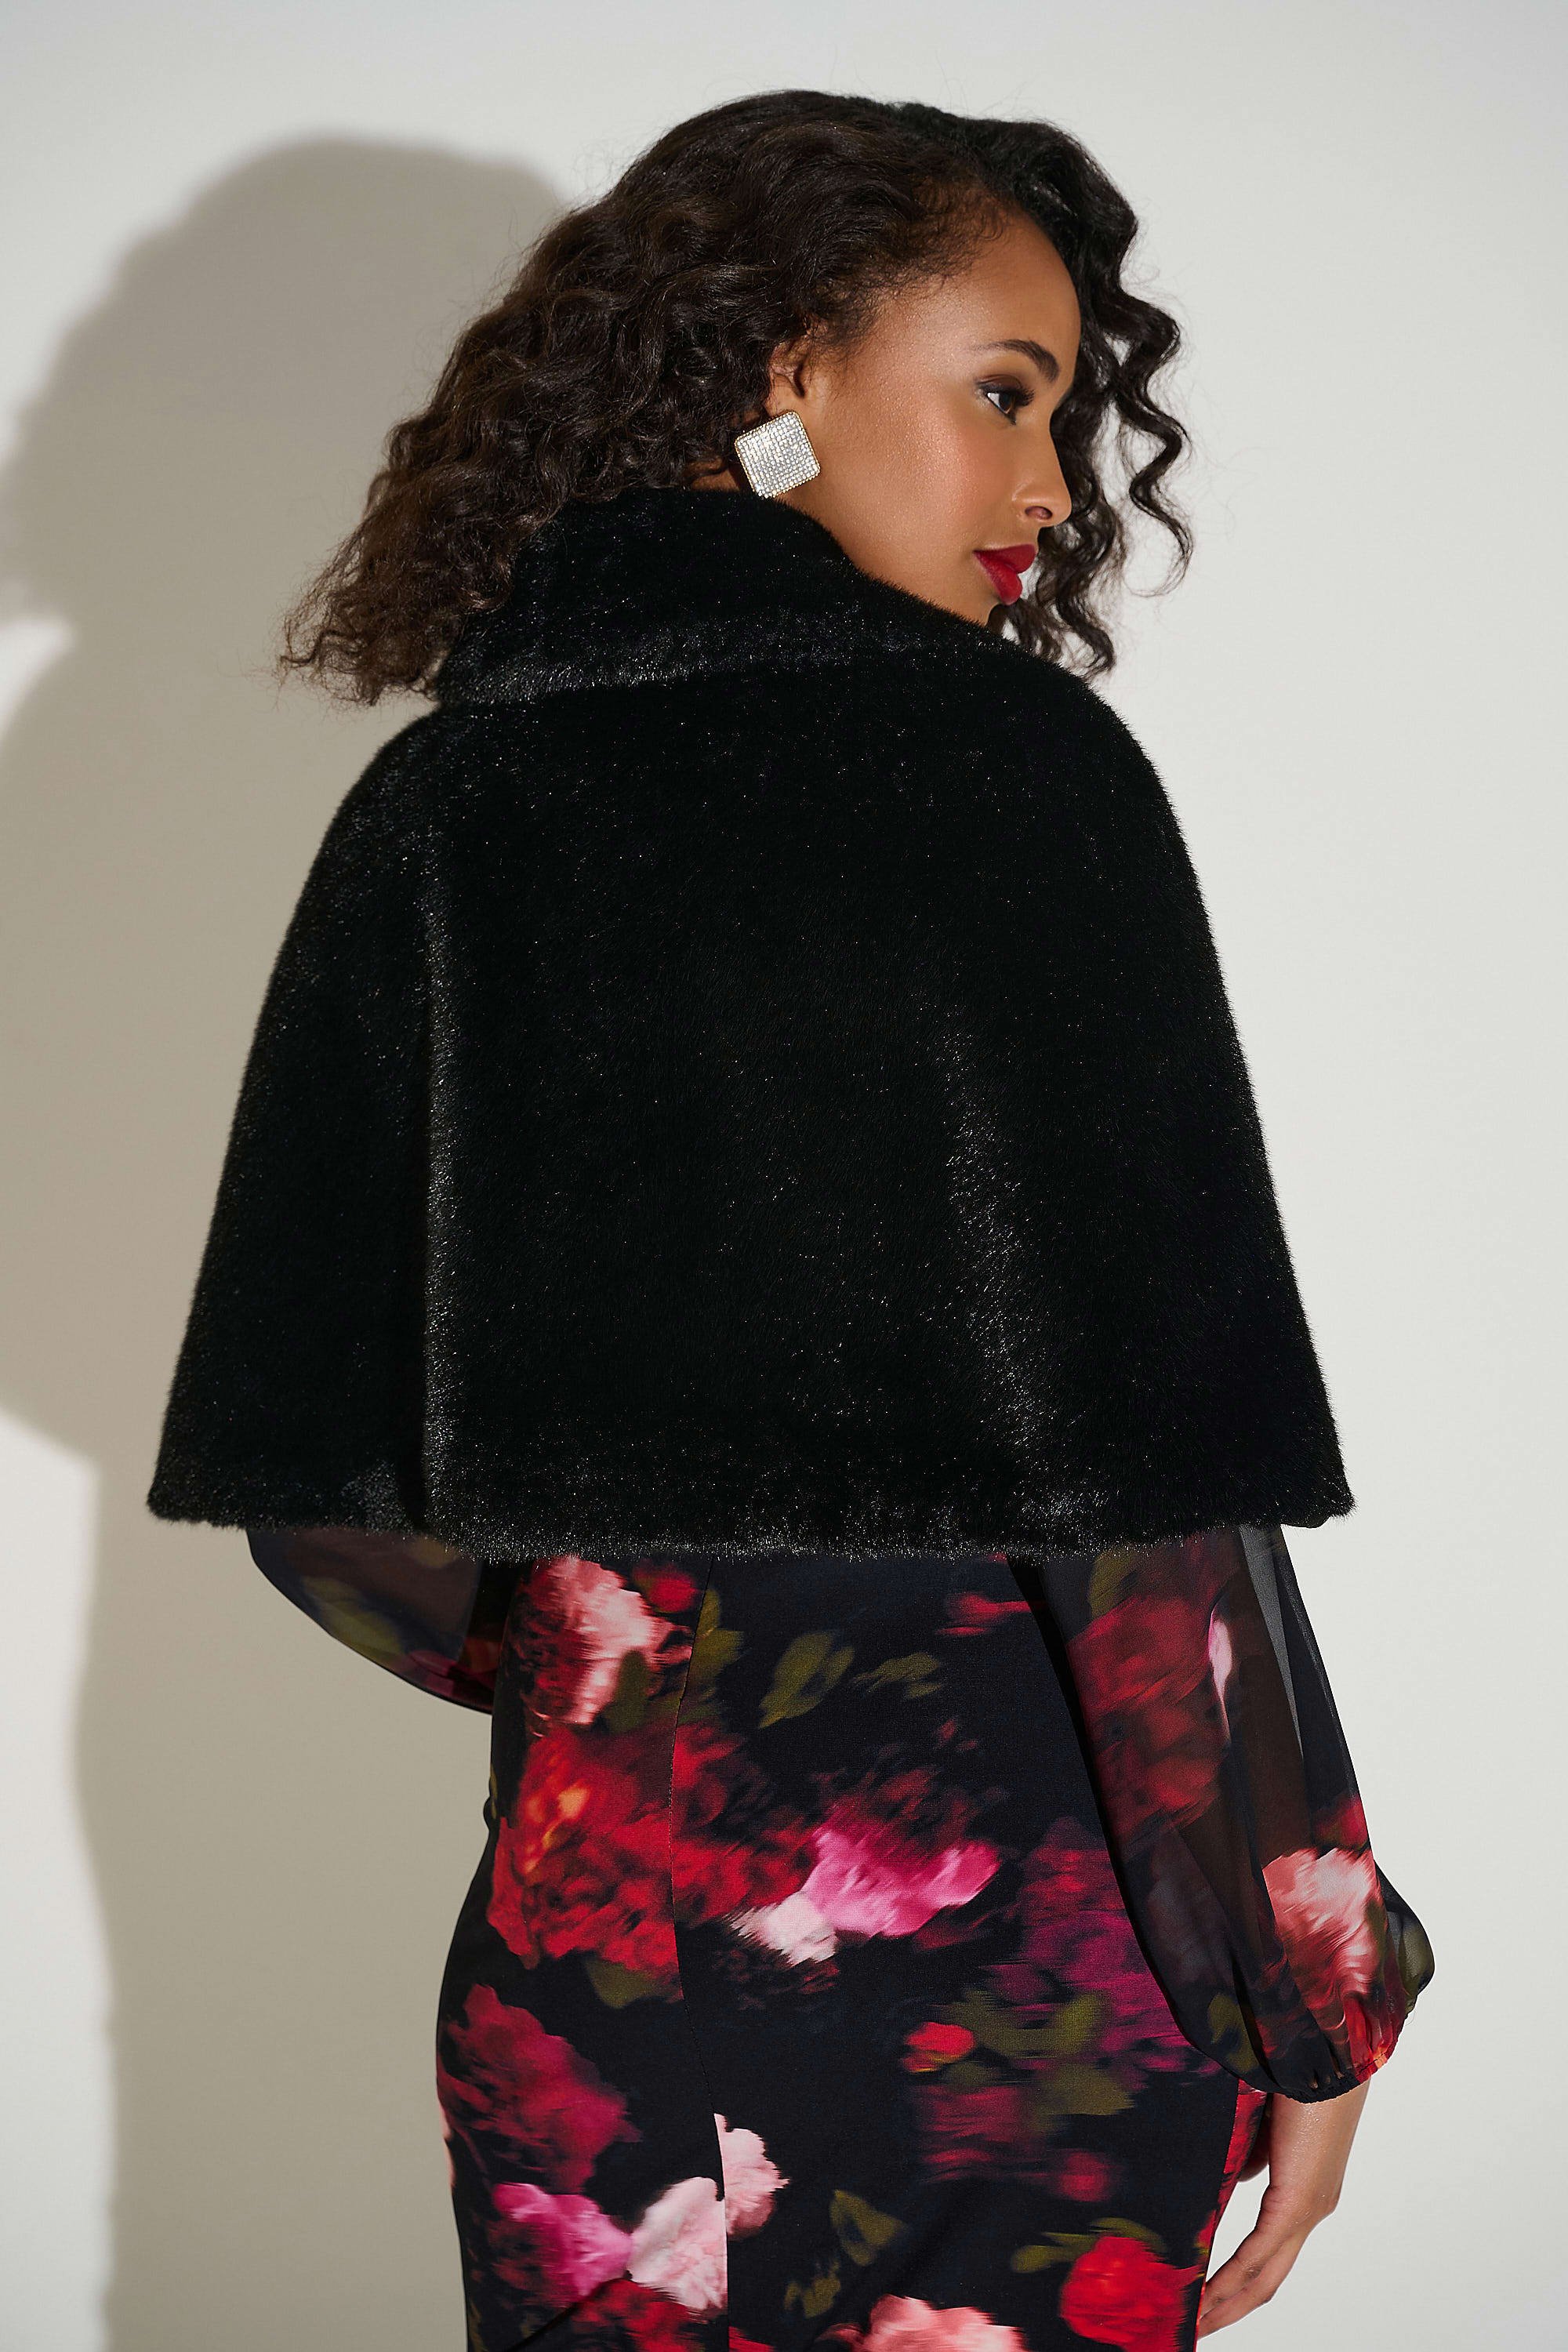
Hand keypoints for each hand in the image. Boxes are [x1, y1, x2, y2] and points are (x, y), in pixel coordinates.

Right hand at [1195, 2081, 1368, 2335]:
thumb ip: (1252, 2154)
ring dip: (1227, 2304)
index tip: (1208, 2296)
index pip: (1270, 2252)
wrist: (1327, 2052)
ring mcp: (1308, 2209)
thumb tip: (1238, 2178)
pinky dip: (1229, 2281)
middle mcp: (1311, 2209)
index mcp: (1306, 2190)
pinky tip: (1204, 2298)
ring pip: (1265, 2276)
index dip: (1240, 2280)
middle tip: (1194, 2327)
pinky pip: (1258, 2254)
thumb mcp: (1263, 2121)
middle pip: (1268, 2279)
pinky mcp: (1298, 2201)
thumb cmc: (1297, 2073)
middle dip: (1230, 2308)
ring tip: (1193, 2322)